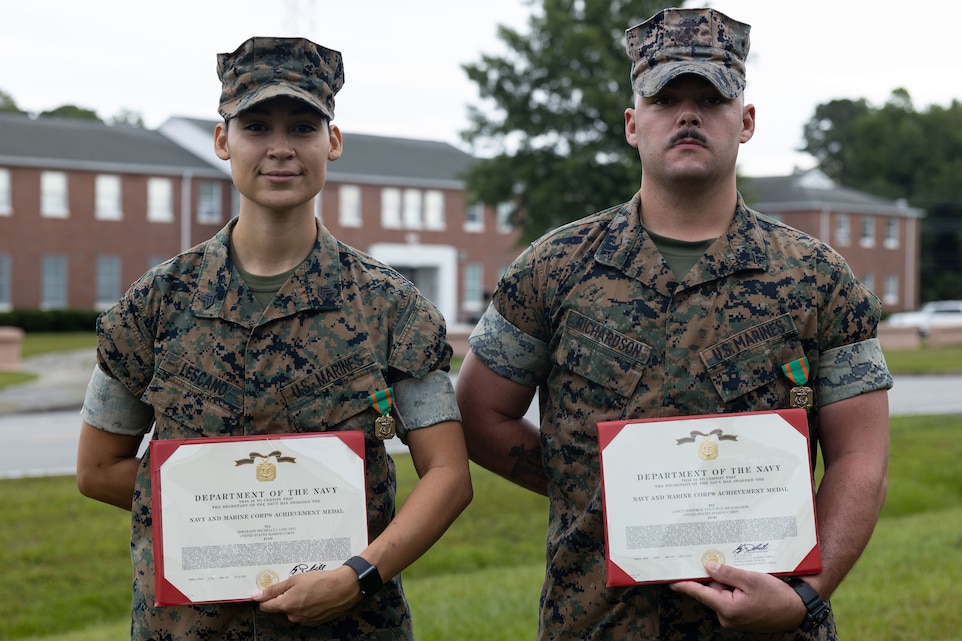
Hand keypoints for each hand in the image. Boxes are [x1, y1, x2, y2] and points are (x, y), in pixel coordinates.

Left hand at [252, 566, 360, 625]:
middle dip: (285, 598)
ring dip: (297, 602)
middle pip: (281, 608)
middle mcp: (293, 616)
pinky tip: (316, 597)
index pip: (266, 606)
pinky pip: (305, 615)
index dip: (266, 597)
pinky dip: (307, 607)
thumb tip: (256, 595)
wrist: (344, 588)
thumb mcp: (295, 579)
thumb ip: (274, 589)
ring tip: (309, 590)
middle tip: (296, 585)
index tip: (270, 590)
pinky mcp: (315, 622)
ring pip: (294, 611)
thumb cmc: (320, 581)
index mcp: (286, 605)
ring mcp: (304, 621)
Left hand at [669, 563, 806, 632]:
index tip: (670, 580)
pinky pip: (730, 600)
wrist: (797, 611)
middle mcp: (726, 617)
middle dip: (717, 577)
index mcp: (727, 608)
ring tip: (746, 576)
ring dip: (729, 583)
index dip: (685, 585)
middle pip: (712, 591)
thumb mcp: (751, 579)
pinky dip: (735, 590)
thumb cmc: (776, 596)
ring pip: (722, 594)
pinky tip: (748, 584)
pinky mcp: (739, 619)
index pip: (700, 593)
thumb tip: (708, 567)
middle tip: (725, 562)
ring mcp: (733, 620)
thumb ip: (727, 573)